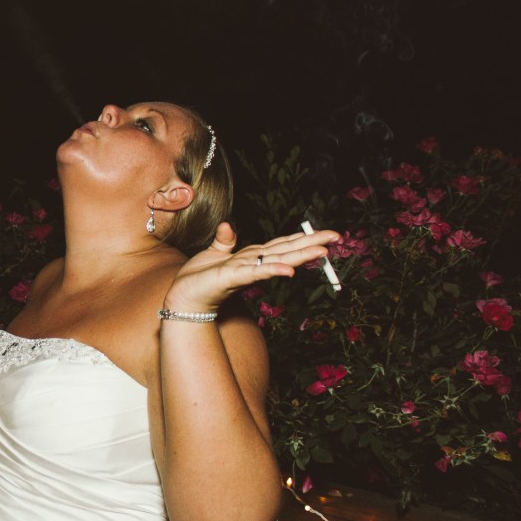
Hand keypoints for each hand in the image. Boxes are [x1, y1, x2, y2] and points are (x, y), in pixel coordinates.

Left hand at [162, 222, 339, 313]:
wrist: (184, 295)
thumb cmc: (200, 278)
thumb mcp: (214, 253)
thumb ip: (225, 240)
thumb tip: (228, 225)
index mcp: (252, 256)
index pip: (282, 244)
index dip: (303, 238)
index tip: (326, 233)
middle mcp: (254, 263)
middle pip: (287, 250)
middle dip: (311, 243)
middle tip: (336, 236)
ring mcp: (245, 271)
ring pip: (277, 260)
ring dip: (300, 255)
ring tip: (322, 250)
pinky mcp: (233, 277)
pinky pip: (256, 273)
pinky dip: (272, 270)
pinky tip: (289, 270)